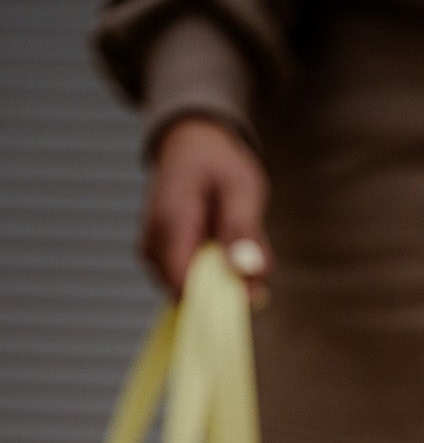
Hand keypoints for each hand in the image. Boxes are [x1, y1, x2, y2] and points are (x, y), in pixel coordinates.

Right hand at [140, 118, 270, 299]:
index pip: (183, 286)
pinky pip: (188, 280)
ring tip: (238, 240)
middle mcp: (153, 241)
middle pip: (189, 293)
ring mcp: (152, 250)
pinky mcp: (158, 256)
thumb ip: (244, 230)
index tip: (252, 292)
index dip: (218, 300)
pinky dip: (214, 272)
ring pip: (190, 290)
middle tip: (253, 254)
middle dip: (228, 287)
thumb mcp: (242, 188)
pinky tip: (224, 244)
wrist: (191, 142)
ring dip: (223, 278)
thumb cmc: (218, 162)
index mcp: (171, 222)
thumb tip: (246, 272)